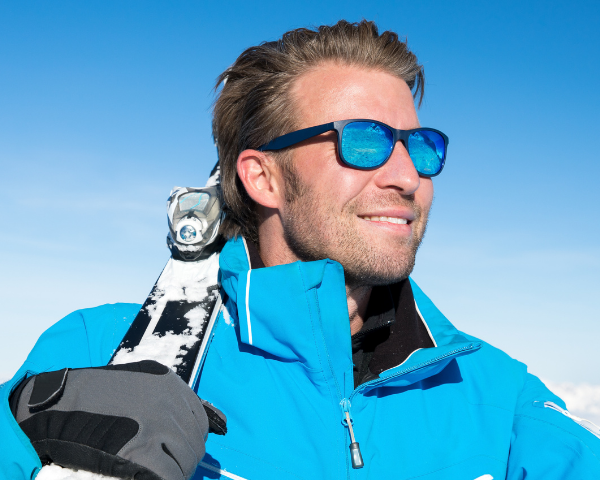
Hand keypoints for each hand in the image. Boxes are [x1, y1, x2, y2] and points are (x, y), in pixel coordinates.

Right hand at [11, 361, 225, 479]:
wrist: (56, 405)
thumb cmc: (92, 395)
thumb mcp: (139, 380)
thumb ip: (167, 398)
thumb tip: (211, 422)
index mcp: (172, 385)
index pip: (199, 422)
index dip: (188, 440)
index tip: (174, 450)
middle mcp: (171, 403)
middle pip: (194, 444)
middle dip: (182, 459)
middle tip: (164, 466)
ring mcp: (158, 427)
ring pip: (184, 462)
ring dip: (173, 470)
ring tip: (155, 472)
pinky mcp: (142, 452)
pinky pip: (167, 476)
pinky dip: (162, 478)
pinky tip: (147, 476)